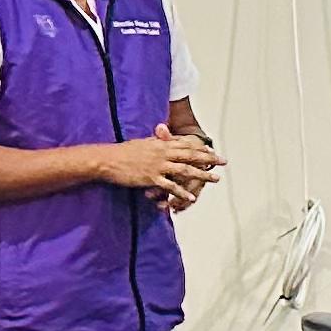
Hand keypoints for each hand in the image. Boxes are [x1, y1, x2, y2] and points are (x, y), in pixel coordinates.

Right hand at [103, 126, 222, 206]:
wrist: (107, 159)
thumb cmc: (123, 151)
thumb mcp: (143, 142)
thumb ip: (156, 139)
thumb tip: (164, 132)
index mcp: (161, 144)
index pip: (185, 144)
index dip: (200, 148)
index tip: (212, 151)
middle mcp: (163, 153)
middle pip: (190, 155)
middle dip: (208, 159)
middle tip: (223, 162)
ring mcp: (158, 166)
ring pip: (185, 170)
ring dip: (201, 175)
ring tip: (215, 179)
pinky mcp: (151, 178)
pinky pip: (170, 186)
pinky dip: (181, 192)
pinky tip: (191, 198)